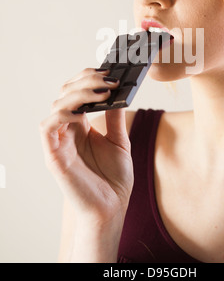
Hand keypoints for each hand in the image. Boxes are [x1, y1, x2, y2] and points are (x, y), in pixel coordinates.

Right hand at [39, 68, 133, 223]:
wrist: (112, 207)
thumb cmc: (115, 178)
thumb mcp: (119, 141)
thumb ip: (115, 118)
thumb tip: (119, 92)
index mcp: (82, 125)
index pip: (77, 92)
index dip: (89, 79)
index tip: (109, 73)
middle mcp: (69, 130)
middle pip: (66, 93)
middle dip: (86, 81)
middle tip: (108, 79)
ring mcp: (60, 141)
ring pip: (57, 104)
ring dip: (79, 93)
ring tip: (103, 92)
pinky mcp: (53, 154)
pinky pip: (47, 126)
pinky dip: (62, 113)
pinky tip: (82, 111)